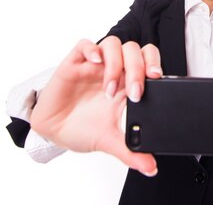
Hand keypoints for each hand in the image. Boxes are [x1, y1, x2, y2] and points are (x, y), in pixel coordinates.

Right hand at [30, 37, 162, 175]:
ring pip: (113, 44)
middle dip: (138, 68)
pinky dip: (91, 49)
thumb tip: (151, 168)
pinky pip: (84, 44)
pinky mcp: (74, 64)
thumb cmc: (82, 128)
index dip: (155, 64)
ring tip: (110, 88)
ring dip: (115, 64)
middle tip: (135, 92)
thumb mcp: (109, 141)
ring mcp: (94, 65)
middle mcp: (113, 70)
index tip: (158, 78)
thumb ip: (131, 153)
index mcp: (127, 84)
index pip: (148, 61)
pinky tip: (95, 62)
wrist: (54, 131)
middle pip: (133, 51)